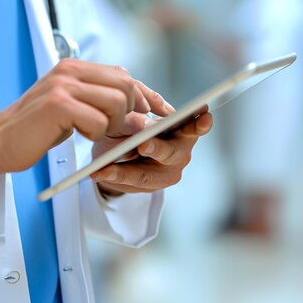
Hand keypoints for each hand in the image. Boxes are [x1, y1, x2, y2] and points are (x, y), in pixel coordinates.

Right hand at [0, 59, 172, 173]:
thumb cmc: (39, 129)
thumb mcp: (74, 110)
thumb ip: (103, 103)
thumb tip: (143, 114)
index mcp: (74, 68)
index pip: (123, 75)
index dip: (147, 93)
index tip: (164, 110)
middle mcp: (70, 71)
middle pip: (125, 85)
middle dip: (130, 111)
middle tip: (119, 129)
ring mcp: (63, 86)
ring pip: (116, 102)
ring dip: (113, 125)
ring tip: (94, 133)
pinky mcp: (58, 105)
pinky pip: (98, 120)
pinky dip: (95, 134)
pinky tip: (79, 135)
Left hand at [91, 108, 212, 195]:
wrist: (112, 152)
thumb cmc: (127, 127)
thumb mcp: (126, 116)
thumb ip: (135, 117)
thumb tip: (146, 126)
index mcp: (180, 128)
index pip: (193, 126)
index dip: (200, 123)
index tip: (204, 115)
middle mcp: (180, 151)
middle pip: (172, 152)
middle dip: (157, 148)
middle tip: (144, 144)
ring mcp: (167, 172)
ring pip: (148, 174)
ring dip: (126, 171)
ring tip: (106, 168)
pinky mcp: (151, 187)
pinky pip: (130, 183)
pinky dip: (113, 177)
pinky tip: (98, 173)